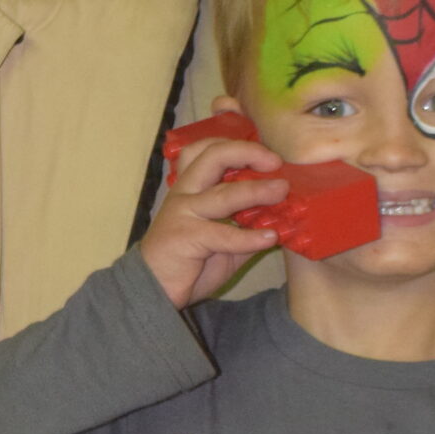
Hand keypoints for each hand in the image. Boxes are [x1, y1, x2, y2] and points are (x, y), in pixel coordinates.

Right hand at [140, 124, 286, 308]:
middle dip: (247, 153)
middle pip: (213, 156)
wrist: (153, 289)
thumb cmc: (186, 262)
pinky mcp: (186, 237)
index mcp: (190, 187)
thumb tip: (281, 222)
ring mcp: (183, 213)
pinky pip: (223, 234)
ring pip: (223, 194)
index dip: (236, 145)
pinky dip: (249, 237)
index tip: (267, 156)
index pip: (206, 150)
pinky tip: (270, 238)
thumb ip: (244, 228)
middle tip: (275, 162)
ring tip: (282, 191)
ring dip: (256, 191)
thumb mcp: (221, 241)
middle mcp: (185, 193)